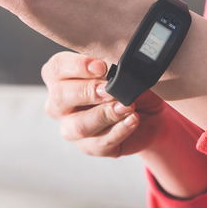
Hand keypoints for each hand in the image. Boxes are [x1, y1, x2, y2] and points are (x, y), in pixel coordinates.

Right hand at [42, 51, 170, 157]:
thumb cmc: (129, 84)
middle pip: (60, 97)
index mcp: (61, 77)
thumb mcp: (123, 67)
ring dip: (105, 114)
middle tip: (110, 89)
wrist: (150, 112)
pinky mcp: (90, 147)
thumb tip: (112, 60)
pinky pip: (100, 143)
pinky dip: (119, 130)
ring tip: (127, 106)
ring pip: (78, 126)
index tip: (102, 66)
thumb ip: (113, 62)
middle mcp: (60, 104)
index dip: (76, 66)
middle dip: (88, 91)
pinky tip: (132, 120)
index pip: (56, 67)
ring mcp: (72, 128)